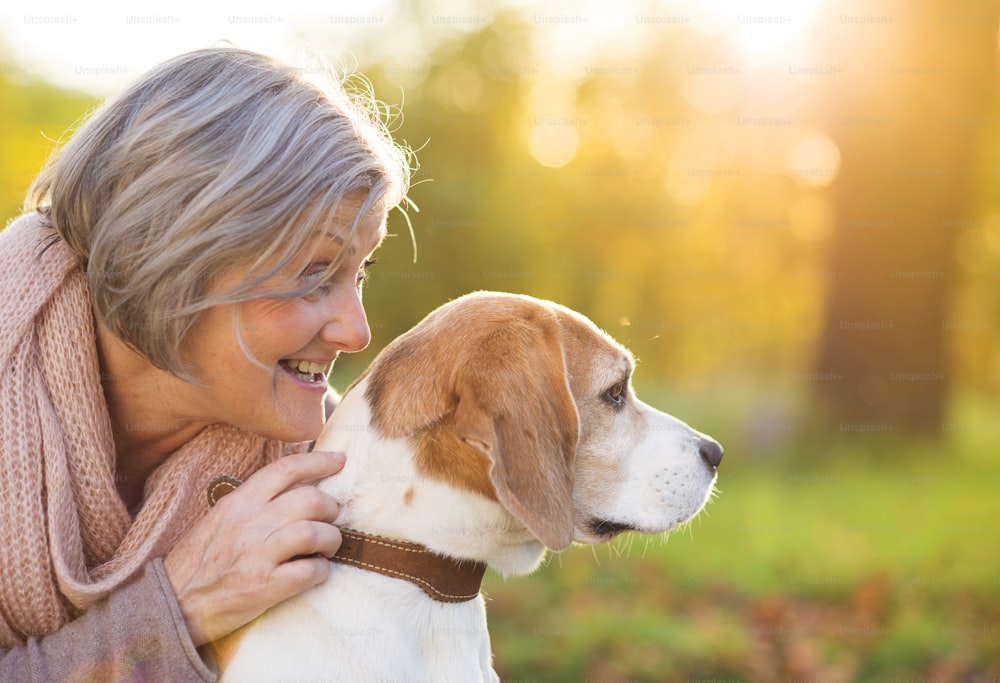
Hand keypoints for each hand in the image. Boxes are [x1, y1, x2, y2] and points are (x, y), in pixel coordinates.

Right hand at [164, 450, 344, 645]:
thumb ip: (253, 504)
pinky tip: (316, 572)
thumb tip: (296, 491)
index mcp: (238, 503)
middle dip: (331, 508)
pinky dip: (322, 571)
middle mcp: (249, 524)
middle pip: (310, 499)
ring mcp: (257, 555)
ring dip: (332, 539)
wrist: (169, 605)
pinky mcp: (264, 587)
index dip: (319, 461)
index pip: (286, 469)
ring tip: (328, 547)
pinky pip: (311, 572)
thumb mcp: (219, 520)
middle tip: (332, 518)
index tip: (340, 461)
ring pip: (315, 533)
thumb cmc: (196, 563)